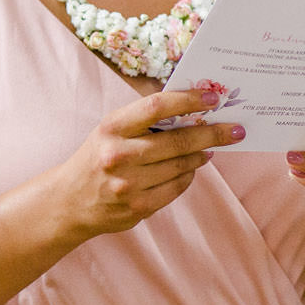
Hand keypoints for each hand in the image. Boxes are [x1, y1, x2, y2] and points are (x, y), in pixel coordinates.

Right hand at [52, 88, 243, 239]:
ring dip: (200, 156)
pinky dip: (188, 175)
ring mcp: (128, 184)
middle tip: (235, 130)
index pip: (155, 107)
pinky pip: (176, 187)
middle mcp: (118, 155)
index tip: (213, 98)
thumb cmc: (97, 157)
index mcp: (111, 128)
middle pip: (177, 141)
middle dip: (212, 134)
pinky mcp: (138, 206)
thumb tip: (192, 110)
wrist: (68, 200)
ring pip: (181, 166)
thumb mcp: (110, 132)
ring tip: (210, 149)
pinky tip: (190, 168)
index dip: (187, 100)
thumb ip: (143, 121)